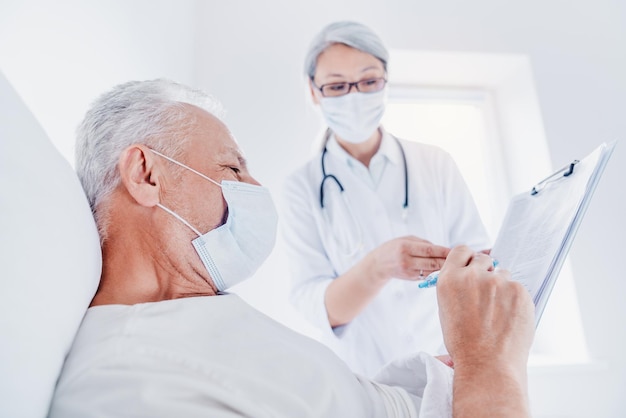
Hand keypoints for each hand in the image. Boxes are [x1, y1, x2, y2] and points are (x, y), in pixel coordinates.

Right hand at [366, 236, 449, 282]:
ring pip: (432, 271)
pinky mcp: (412, 279)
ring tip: (456, 265)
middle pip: (433, 263)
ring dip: (445, 268)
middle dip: (448, 261)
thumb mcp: (406, 239)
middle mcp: (407, 261)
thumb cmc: (393, 248)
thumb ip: (423, 243)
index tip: (456, 250)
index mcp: (405, 248)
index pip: (429, 250)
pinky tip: (444, 270)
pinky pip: (428, 275)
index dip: (444, 251)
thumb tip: (442, 249)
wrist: (378, 264)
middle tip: (461, 259)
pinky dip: (437, 272)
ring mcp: (409, 272)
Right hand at [436, 245, 534, 416]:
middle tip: (487, 294)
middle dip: (486, 272)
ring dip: (501, 287)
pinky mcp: (519, 290)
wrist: (487, 365)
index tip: (473, 267)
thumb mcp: (447, 311)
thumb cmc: (465, 344)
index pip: (461, 250)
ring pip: (503, 275)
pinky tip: (509, 318)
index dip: (468, 259)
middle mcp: (472, 276)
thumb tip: (469, 277)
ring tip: (497, 313)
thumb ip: (457, 288)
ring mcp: (497, 282)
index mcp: (449, 279)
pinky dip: (515, 300)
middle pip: (483, 259)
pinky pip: (518, 288)